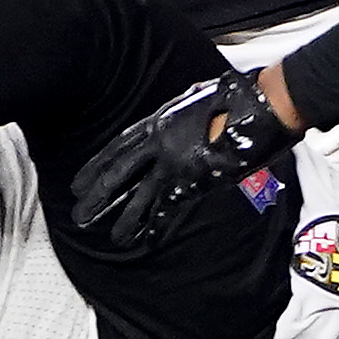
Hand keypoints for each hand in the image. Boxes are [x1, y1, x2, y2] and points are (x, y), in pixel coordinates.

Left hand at [62, 68, 299, 247]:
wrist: (260, 107)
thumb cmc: (233, 98)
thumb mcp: (193, 101)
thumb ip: (176, 117)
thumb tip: (172, 123)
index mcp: (158, 121)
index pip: (118, 147)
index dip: (97, 166)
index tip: (79, 182)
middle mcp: (160, 143)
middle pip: (118, 173)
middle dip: (97, 195)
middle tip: (79, 214)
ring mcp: (175, 164)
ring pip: (139, 196)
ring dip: (123, 218)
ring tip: (110, 236)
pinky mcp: (194, 181)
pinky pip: (168, 207)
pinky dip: (156, 225)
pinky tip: (145, 239)